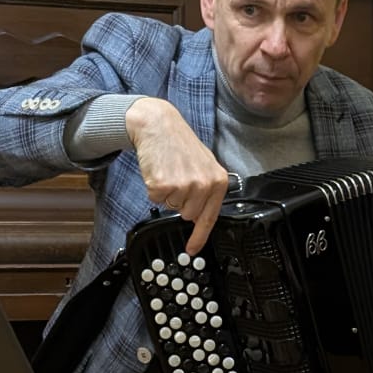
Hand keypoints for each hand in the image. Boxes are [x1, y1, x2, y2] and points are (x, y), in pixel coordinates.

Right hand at [124, 95, 230, 255]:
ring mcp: (184, 185)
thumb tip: (201, 213)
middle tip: (178, 178)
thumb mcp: (204, 164)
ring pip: (171, 207)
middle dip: (180, 201)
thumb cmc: (179, 143)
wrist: (159, 124)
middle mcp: (204, 184)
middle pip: (187, 214)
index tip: (192, 248)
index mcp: (218, 180)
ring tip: (170, 171)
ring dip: (167, 193)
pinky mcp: (164, 184)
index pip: (210, 217)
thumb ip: (207, 189)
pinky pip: (156, 199)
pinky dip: (154, 187)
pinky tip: (159, 170)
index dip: (200, 236)